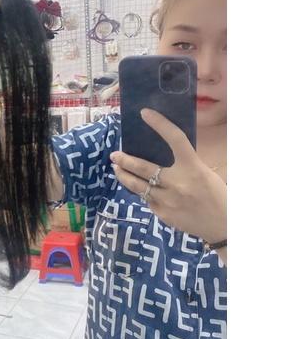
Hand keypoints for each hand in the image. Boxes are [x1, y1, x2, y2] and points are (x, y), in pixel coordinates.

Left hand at [110, 108, 226, 243]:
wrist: (224, 225)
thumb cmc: (216, 194)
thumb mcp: (204, 172)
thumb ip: (185, 163)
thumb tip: (162, 153)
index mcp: (193, 167)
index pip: (175, 139)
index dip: (159, 124)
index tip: (145, 113)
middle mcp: (177, 182)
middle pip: (142, 167)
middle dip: (124, 160)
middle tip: (114, 155)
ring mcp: (168, 200)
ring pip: (137, 186)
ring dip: (124, 176)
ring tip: (117, 170)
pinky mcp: (163, 214)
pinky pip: (146, 200)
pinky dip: (141, 192)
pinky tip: (137, 188)